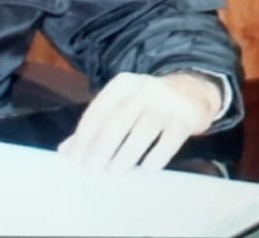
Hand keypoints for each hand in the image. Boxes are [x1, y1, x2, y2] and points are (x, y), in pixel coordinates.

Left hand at [57, 71, 221, 173]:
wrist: (192, 91)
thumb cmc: (148, 103)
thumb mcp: (121, 105)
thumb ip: (95, 126)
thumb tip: (65, 152)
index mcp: (122, 85)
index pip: (97, 111)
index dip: (83, 137)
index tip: (74, 161)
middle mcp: (143, 89)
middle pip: (117, 120)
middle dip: (101, 148)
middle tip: (91, 171)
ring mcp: (166, 102)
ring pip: (142, 131)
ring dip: (125, 154)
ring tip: (114, 173)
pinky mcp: (186, 118)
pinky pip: (169, 140)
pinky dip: (156, 156)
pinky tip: (146, 169)